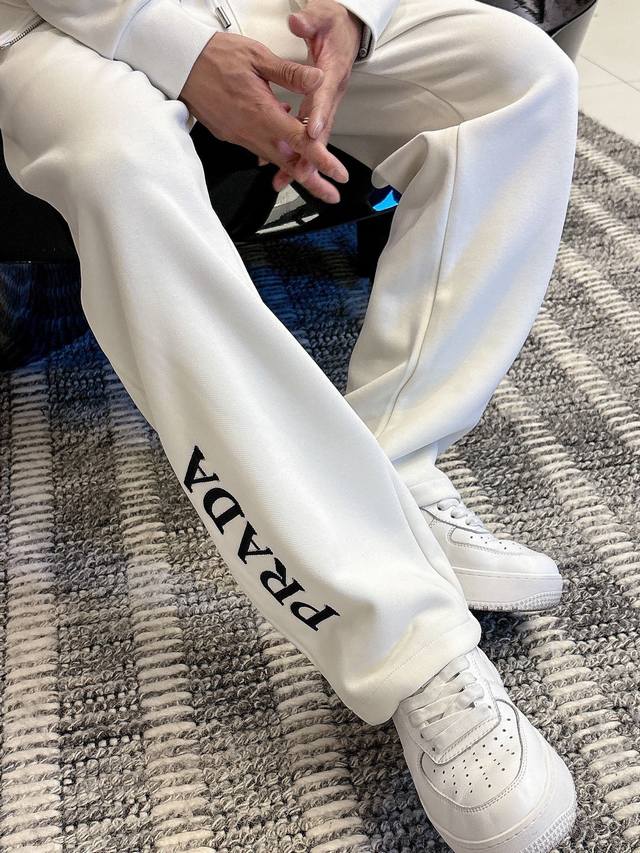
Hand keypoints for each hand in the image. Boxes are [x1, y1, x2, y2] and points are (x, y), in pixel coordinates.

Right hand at [179, 32, 348, 202]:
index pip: (300, 142)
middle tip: (331, 196)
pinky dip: (276, 156)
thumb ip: (290, 73)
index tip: (338, 174)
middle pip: (288, 164)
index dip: (322, 160)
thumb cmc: (215, 56)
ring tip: (315, 181)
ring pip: (275, 160)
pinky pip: (260, 150)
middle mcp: (252, 131)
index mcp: (262, 112)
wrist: (180, 64)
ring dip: (295, 172)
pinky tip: (287, 153)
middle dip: (312, 182)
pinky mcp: (232, 136)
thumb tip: (317, 79)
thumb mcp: (258, 57)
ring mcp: (240, 136)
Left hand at [272, 0, 362, 198]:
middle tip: (301, 172)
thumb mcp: (323, 17)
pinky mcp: (321, 110)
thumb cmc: (333, 25)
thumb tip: (298, 22)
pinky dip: (299, 152)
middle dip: (312, 153)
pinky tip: (285, 165)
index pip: (325, 97)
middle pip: (322, 128)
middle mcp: (332, 94)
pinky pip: (309, 135)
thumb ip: (309, 22)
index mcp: (333, 73)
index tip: (312, 132)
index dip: (318, 115)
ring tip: (288, 178)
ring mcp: (327, 105)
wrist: (347, 30)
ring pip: (316, 137)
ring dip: (304, 160)